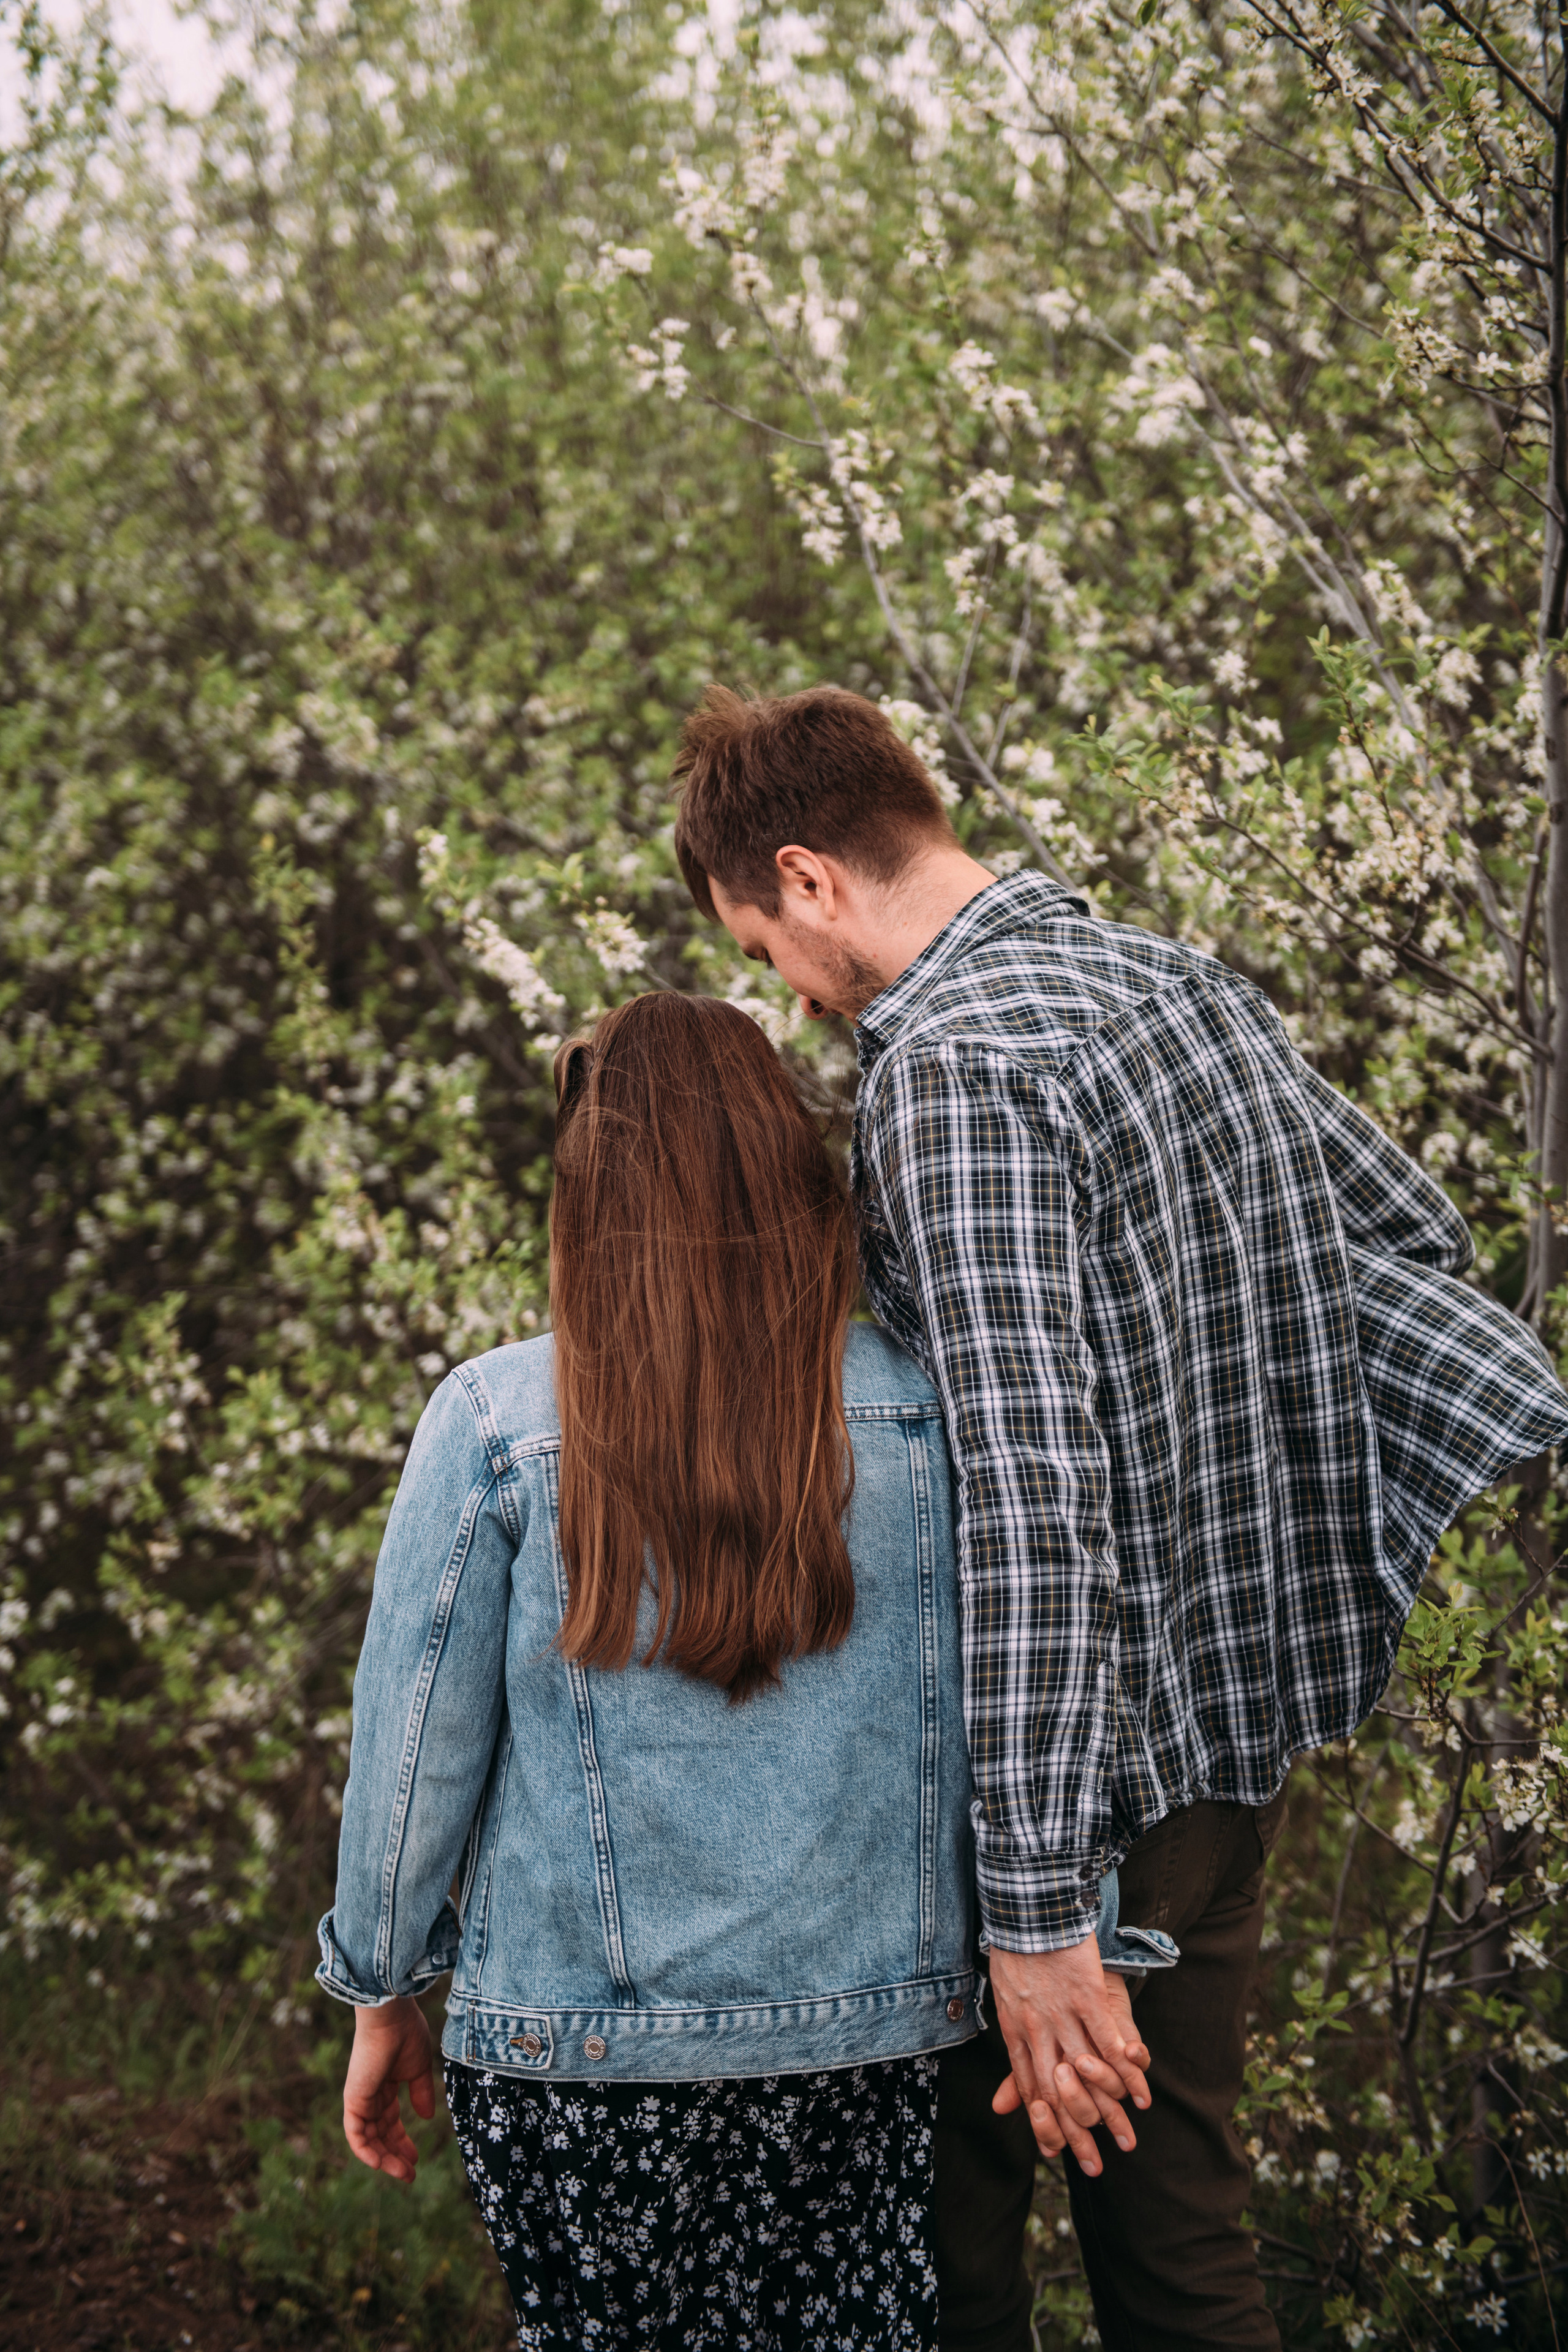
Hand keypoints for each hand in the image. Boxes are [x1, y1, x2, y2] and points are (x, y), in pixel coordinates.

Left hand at [342, 1995, 435, 2182]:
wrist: (391, 2016)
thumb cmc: (406, 2033)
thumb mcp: (418, 2069)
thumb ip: (421, 2093)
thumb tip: (426, 2118)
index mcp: (385, 2085)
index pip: (390, 2121)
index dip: (401, 2141)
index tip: (416, 2159)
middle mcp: (370, 2094)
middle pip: (380, 2133)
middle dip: (394, 2154)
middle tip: (410, 2174)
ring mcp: (360, 2097)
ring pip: (368, 2138)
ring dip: (384, 2158)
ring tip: (403, 2173)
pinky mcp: (353, 2099)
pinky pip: (355, 2133)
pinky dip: (365, 2151)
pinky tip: (381, 2163)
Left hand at [989, 1938, 1150, 2173]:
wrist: (1029, 1913)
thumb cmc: (1018, 1961)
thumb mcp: (1006, 2012)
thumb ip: (1014, 2062)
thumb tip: (999, 2109)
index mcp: (1015, 2036)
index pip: (1032, 2094)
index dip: (1049, 2130)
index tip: (1063, 2159)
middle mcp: (1037, 2032)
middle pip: (1058, 2094)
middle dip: (1079, 2134)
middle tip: (1097, 2168)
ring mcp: (1062, 2014)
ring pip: (1086, 2071)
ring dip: (1109, 2107)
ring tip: (1127, 2136)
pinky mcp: (1085, 1995)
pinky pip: (1106, 2037)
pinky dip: (1123, 2064)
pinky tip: (1138, 2087)